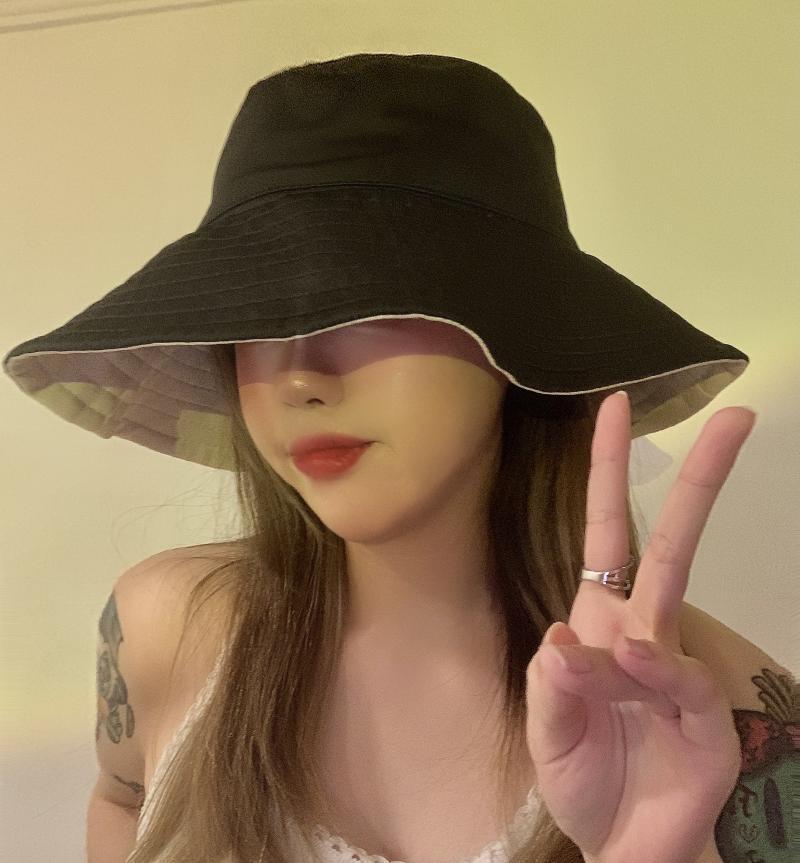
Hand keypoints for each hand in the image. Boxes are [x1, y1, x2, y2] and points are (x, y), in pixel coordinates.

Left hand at [525, 390, 753, 862]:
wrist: (620, 846)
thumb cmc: (585, 778)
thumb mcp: (549, 729)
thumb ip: (552, 685)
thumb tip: (562, 637)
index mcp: (599, 623)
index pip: (605, 531)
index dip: (608, 469)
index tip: (614, 407)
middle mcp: (641, 632)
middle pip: (670, 542)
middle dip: (701, 479)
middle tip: (736, 418)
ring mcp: (678, 670)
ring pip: (679, 604)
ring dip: (645, 611)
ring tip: (612, 668)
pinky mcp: (705, 715)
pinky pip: (677, 676)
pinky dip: (649, 671)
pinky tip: (626, 671)